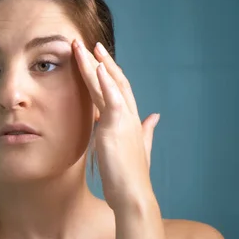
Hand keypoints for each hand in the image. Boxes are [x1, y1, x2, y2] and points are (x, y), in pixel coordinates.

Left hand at [73, 39, 159, 209]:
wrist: (132, 194)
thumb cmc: (130, 175)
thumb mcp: (139, 148)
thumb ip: (146, 131)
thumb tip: (155, 117)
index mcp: (130, 119)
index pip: (118, 89)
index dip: (108, 72)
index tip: (96, 57)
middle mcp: (128, 115)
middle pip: (113, 81)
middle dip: (100, 61)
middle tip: (87, 44)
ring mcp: (123, 119)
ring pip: (108, 85)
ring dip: (95, 64)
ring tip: (83, 47)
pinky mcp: (116, 127)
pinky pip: (111, 99)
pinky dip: (105, 81)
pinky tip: (97, 66)